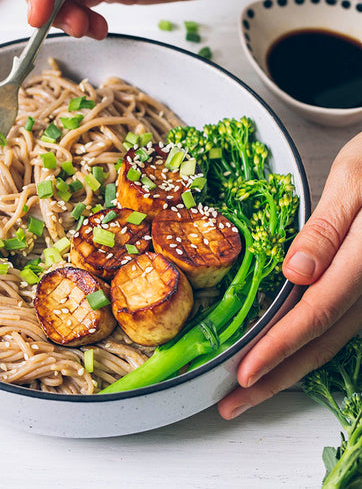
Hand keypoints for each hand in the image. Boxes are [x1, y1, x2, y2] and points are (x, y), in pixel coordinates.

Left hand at [218, 131, 361, 418]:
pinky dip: (307, 347)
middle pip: (321, 342)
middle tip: (232, 404)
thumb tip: (296, 272)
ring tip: (249, 393)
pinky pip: (339, 326)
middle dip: (275, 378)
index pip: (314, 313)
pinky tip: (283, 358)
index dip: (277, 347)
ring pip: (331, 342)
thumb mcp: (355, 179)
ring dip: (289, 370)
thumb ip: (328, 228)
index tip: (244, 374)